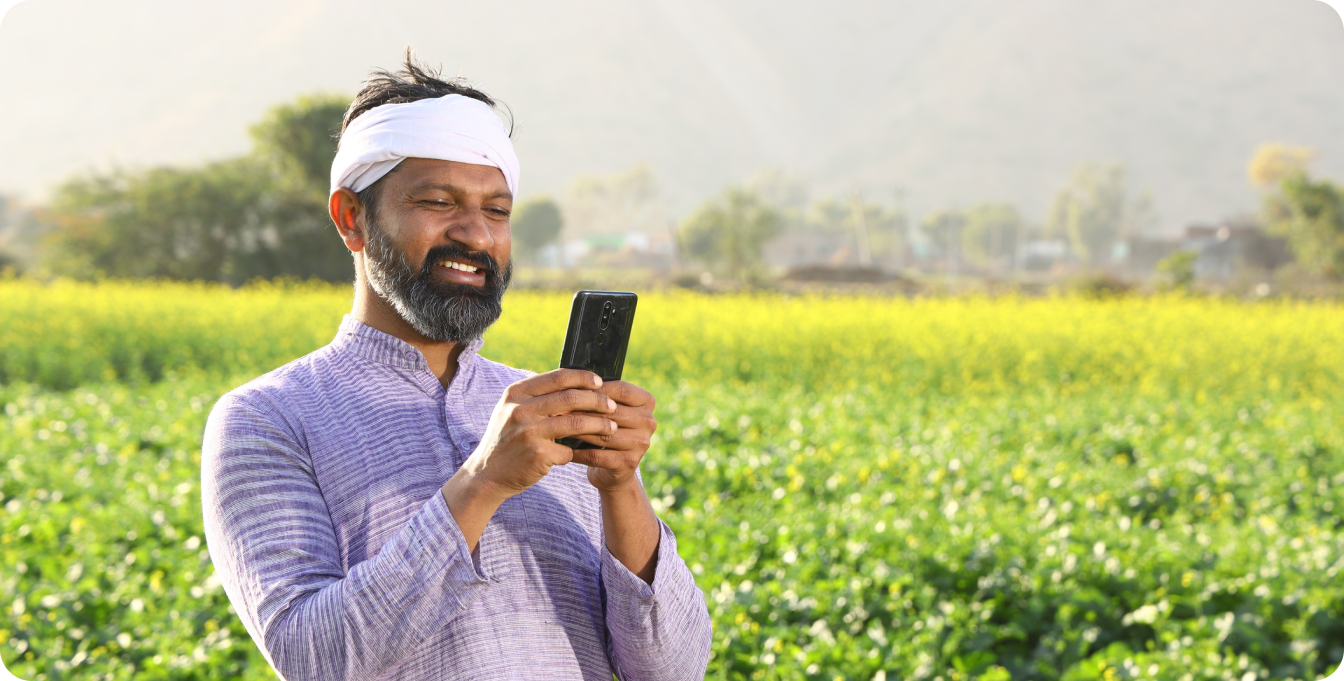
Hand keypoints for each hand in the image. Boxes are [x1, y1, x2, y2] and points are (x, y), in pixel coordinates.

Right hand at [458, 369, 617, 499]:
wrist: (487, 475)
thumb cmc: (508, 440)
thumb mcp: (513, 410)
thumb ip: (538, 397)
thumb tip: (576, 383)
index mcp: (516, 394)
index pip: (558, 377)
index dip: (583, 378)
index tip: (600, 383)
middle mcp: (520, 410)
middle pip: (571, 398)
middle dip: (598, 401)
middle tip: (612, 407)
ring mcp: (529, 433)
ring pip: (576, 423)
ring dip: (600, 425)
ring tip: (612, 427)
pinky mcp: (537, 455)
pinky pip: (569, 450)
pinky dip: (578, 452)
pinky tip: (584, 454)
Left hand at [567, 381, 656, 491]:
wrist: (614, 468)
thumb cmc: (606, 429)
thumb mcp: (608, 409)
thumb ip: (598, 395)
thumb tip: (571, 379)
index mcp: (647, 402)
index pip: (621, 390)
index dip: (595, 389)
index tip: (571, 389)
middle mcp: (649, 422)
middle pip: (612, 412)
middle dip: (583, 410)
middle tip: (559, 408)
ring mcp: (642, 444)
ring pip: (603, 434)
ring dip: (578, 430)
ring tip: (558, 426)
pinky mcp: (629, 463)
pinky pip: (597, 456)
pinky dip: (577, 452)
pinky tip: (562, 449)